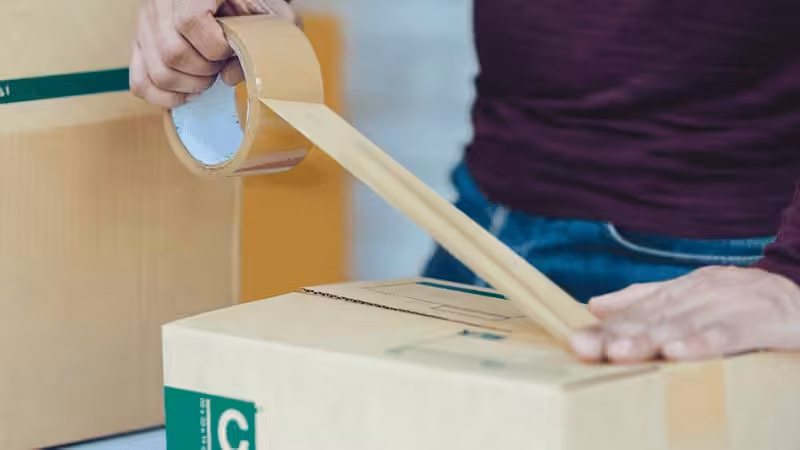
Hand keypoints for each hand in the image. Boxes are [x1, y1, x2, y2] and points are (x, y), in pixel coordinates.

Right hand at [130, 0, 296, 107]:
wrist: (231, 0)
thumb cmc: (253, 5)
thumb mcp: (269, 15)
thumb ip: (260, 42)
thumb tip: (229, 77)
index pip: (190, 23)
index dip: (216, 48)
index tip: (232, 49)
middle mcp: (161, 2)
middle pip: (171, 53)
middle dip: (204, 71)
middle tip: (220, 66)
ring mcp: (146, 24)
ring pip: (156, 71)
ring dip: (188, 86)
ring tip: (207, 76)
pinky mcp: (140, 44)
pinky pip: (140, 82)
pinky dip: (164, 97)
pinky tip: (187, 93)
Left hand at [569, 266, 799, 363]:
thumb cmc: (741, 302)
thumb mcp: (691, 298)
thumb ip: (644, 299)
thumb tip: (595, 303)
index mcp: (681, 292)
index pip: (637, 313)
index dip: (606, 328)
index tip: (576, 342)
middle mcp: (700, 295)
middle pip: (654, 318)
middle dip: (618, 334)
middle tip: (586, 347)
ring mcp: (729, 306)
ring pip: (684, 325)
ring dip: (650, 339)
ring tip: (619, 352)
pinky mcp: (760, 320)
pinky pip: (729, 334)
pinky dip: (703, 342)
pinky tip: (678, 352)